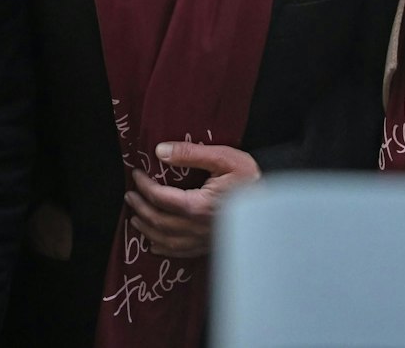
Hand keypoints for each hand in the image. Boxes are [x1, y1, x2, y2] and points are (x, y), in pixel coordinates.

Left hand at [124, 143, 260, 259]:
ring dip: (146, 229)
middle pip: (158, 221)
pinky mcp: (209, 247)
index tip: (136, 174)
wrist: (275, 206)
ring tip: (135, 217)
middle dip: (140, 207)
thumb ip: (191, 154)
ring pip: (165, 240)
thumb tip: (160, 151)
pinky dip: (162, 248)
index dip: (144, 186)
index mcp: (198, 206)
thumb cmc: (251, 179)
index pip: (160, 197)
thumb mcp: (224, 158)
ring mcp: (202, 240)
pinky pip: (180, 253)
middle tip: (130, 195)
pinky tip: (155, 244)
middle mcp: (196, 227)